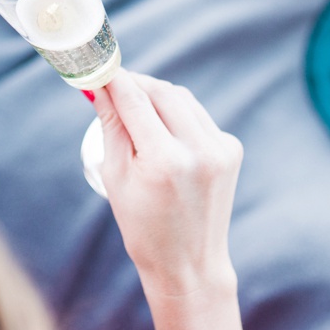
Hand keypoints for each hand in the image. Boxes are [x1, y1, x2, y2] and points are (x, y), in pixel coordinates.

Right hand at [90, 71, 242, 299]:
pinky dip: (179, 114)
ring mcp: (221, 148)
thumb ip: (111, 125)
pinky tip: (163, 129)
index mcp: (165, 160)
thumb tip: (98, 85)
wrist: (189, 264)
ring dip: (157, 95)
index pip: (135, 100)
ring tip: (134, 104)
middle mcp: (198, 150)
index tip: (97, 65)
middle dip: (136, 83)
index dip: (114, 78)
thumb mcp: (116, 177)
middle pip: (162, 92)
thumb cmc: (143, 227)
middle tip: (112, 83)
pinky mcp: (232, 150)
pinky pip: (199, 117)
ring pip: (183, 99)